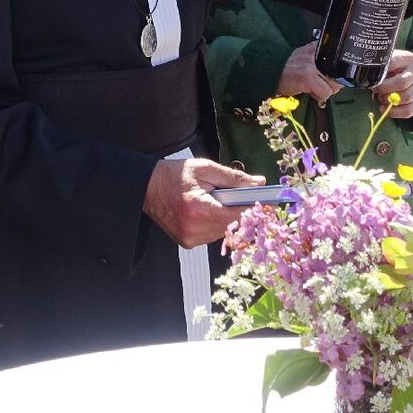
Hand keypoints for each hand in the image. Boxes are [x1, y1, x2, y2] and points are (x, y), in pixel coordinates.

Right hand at [143, 157, 261, 248]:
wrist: (147, 187)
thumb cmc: (175, 175)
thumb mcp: (205, 169)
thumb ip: (234, 178)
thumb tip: (259, 183)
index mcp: (198, 208)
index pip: (236, 214)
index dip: (251, 207)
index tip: (265, 200)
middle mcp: (194, 228)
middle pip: (231, 224)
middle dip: (237, 210)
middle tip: (232, 195)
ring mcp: (189, 239)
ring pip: (223, 232)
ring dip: (225, 218)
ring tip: (214, 201)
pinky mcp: (187, 243)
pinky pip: (211, 236)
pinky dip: (214, 224)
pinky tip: (205, 211)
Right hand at [276, 41, 342, 100]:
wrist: (271, 68)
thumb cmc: (290, 65)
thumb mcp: (309, 55)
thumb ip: (323, 60)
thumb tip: (339, 74)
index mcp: (320, 47)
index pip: (342, 61)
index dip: (338, 72)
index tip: (332, 76)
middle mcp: (318, 54)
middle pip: (340, 75)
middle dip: (332, 83)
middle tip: (319, 83)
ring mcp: (313, 66)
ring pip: (335, 85)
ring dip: (325, 89)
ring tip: (313, 86)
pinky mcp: (308, 78)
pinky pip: (325, 92)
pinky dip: (319, 96)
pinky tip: (309, 90)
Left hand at [373, 51, 412, 116]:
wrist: (408, 74)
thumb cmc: (392, 67)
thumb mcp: (386, 61)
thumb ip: (378, 65)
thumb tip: (362, 74)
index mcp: (406, 59)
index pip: (394, 64)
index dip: (380, 72)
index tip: (371, 77)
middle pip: (401, 83)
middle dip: (384, 88)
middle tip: (375, 89)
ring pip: (406, 97)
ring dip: (389, 100)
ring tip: (380, 97)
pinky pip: (408, 110)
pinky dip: (394, 112)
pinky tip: (384, 108)